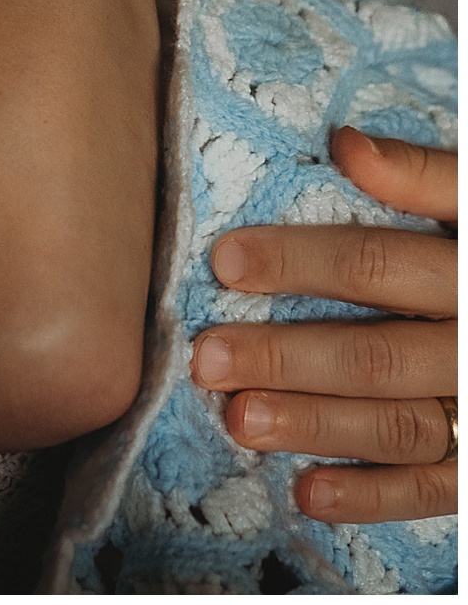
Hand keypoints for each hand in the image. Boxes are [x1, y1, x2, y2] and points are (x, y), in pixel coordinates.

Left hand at [191, 128, 456, 522]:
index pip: (377, 263)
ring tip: (238, 418)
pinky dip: (372, 496)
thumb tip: (345, 145)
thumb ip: (420, 172)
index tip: (225, 262)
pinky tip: (307, 492)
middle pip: (377, 353)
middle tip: (207, 356)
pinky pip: (432, 489)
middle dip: (286, 356)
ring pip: (397, 424)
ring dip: (313, 424)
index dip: (301, 261)